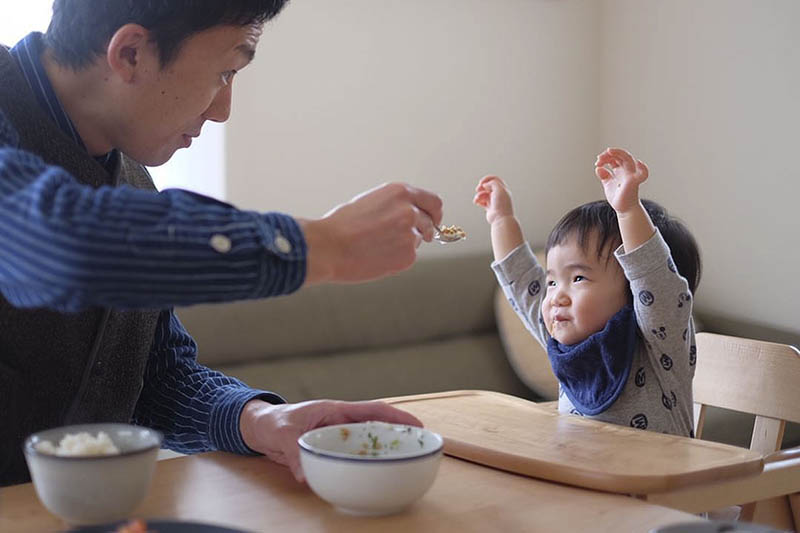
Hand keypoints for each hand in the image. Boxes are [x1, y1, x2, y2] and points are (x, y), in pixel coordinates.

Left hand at [239, 399, 422, 481]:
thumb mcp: (282, 433)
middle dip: (398, 436)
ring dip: (383, 453)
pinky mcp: (331, 451)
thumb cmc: (272, 422)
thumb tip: (306, 476)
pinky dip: (364, 466)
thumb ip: (294, 452)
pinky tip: (372, 477)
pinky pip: (352, 459)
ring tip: (403, 465)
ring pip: (367, 445)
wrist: (258, 429)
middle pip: (377, 428)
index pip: (373, 410)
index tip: (416, 425)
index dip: (396, 417)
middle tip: (418, 449)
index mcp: (335, 411)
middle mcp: (341, 423)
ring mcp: (337, 438)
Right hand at [300, 183, 442, 283]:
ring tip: (377, 246)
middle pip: (430, 222)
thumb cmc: (342, 225)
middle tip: (405, 239)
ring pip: (417, 240)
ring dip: (404, 244)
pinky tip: (377, 256)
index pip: (433, 201)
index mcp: (400, 192)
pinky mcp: (408, 256)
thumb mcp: (371, 201)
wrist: (329, 247)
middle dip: (422, 230)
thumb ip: (395, 205)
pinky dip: (397, 258)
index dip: (435, 213)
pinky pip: (409, 257)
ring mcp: (410, 234)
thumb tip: (413, 215)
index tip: (433, 220)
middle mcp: (410, 211)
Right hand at [473, 175, 513, 224]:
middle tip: (478, 189)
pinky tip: (477, 202)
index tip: (481, 182)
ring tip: (477, 199)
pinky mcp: (489, 207)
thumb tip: (485, 185)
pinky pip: (482, 201)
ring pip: (483, 194)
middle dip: (481, 187)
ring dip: (479, 195)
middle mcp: (499, 194)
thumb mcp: (499, 189)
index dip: (487, 179)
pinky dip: (478, 201)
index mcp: (503, 189)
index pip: (495, 179)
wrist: (501, 218)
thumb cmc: (502, 205)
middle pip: (488, 186)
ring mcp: (494, 201)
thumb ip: (492, 183)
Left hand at [594, 148, 648, 214]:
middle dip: (608, 154)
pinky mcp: (634, 182)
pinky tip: (639, 163)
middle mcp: (626, 170)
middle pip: (621, 155)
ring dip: (616, 154)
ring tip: (602, 159)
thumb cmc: (618, 198)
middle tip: (598, 159)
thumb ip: (604, 176)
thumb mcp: (608, 184)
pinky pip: (642, 174)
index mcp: (620, 170)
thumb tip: (598, 168)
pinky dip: (643, 168)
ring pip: (628, 158)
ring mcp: (631, 175)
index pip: (615, 157)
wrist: (624, 210)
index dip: (606, 157)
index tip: (597, 163)